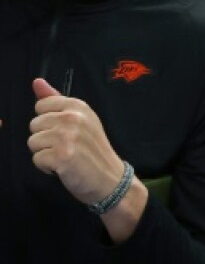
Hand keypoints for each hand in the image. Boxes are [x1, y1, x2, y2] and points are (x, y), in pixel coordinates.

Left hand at [27, 78, 127, 205]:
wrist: (113, 182)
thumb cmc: (95, 153)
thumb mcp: (81, 122)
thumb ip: (57, 101)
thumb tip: (37, 82)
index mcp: (78, 107)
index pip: (41, 106)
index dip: (49, 123)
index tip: (66, 133)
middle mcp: (72, 118)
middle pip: (34, 125)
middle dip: (46, 140)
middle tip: (68, 149)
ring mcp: (67, 137)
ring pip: (33, 142)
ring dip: (45, 154)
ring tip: (65, 158)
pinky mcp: (61, 156)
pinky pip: (37, 159)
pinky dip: (47, 168)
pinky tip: (64, 169)